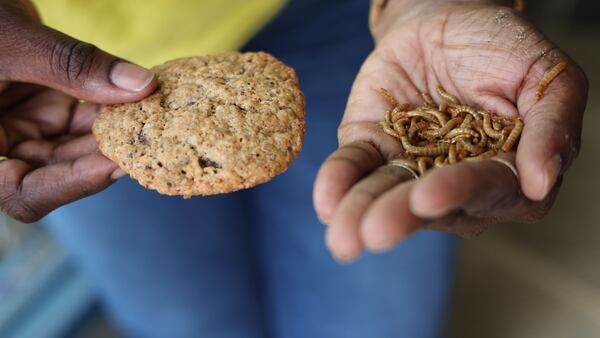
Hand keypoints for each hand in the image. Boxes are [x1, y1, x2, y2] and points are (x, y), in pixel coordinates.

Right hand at [0, 1, 156, 221]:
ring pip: (77, 145)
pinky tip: (140, 97)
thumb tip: (141, 85)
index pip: (24, 193)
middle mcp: (2, 145)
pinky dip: (110, 107)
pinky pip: (82, 117)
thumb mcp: (10, 39)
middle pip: (59, 172)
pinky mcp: (44, 106)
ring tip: (152, 118)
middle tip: (150, 140)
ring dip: (115, 132)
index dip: (72, 184)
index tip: (116, 164)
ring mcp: (23, 126)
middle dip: (105, 155)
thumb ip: (71, 65)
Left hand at [313, 3, 587, 261]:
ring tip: (342, 237)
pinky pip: (354, 165)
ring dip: (362, 213)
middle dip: (400, 217)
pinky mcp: (372, 145)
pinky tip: (325, 203)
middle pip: (428, 204)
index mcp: (505, 171)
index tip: (428, 198)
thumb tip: (540, 183)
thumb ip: (551, 126)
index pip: (486, 189)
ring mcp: (410, 166)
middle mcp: (455, 180)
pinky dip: (338, 181)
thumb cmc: (502, 46)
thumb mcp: (544, 76)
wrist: (447, 18)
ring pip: (386, 193)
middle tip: (375, 232)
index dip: (459, 193)